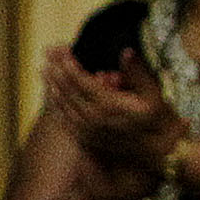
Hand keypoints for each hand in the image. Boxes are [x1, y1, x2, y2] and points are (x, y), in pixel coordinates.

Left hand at [40, 46, 182, 194]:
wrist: (154, 150)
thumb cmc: (156, 119)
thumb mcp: (153, 94)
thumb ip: (137, 72)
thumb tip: (127, 51)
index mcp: (108, 105)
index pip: (80, 81)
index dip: (68, 64)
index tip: (60, 49)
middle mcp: (92, 118)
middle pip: (67, 90)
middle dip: (56, 68)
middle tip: (47, 51)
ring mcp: (86, 129)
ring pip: (62, 104)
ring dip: (51, 84)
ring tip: (44, 68)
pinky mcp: (84, 137)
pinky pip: (63, 118)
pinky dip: (55, 103)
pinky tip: (50, 93)